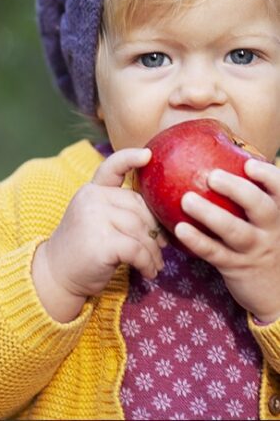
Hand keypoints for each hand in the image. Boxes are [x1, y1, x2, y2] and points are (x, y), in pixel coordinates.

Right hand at [32, 148, 165, 322]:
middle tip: (159, 248)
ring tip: (154, 264)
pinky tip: (148, 272)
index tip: (148, 154)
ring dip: (153, 251)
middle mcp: (91, 198)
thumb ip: (119, 209)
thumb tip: (161, 218)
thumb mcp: (96, 220)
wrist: (55, 274)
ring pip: (141, 229)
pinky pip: (138, 249)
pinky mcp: (101, 241)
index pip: (111, 167)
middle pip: (139, 206)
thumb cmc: (84, 249)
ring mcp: (94, 218)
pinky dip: (148, 263)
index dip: (130, 158)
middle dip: (154, 229)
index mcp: (91, 191)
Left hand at [174, 159, 279, 322]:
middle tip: (212, 177)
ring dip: (211, 215)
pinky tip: (180, 229)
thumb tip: (208, 158)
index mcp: (276, 212)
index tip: (249, 163)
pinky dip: (198, 240)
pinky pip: (214, 253)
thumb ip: (242, 195)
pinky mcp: (236, 268)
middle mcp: (271, 230)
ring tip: (187, 200)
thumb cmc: (258, 241)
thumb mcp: (260, 220)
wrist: (273, 290)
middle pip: (261, 207)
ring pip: (236, 231)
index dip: (268, 176)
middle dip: (238, 190)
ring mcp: (255, 250)